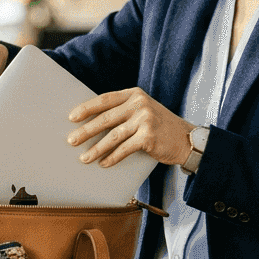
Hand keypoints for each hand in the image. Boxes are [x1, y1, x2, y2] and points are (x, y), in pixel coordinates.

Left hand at [66, 88, 194, 167]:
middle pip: (105, 118)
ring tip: (84, 158)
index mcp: (134, 94)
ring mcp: (145, 119)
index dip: (86, 108)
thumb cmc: (159, 127)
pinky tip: (103, 163)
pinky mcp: (149, 136)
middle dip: (86, 131)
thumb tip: (92, 124)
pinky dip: (112, 157)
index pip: (104, 99)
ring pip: (113, 136)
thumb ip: (123, 112)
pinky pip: (125, 148)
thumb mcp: (142, 111)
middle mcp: (139, 104)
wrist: (186, 138)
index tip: (72, 117)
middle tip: (71, 140)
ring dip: (96, 149)